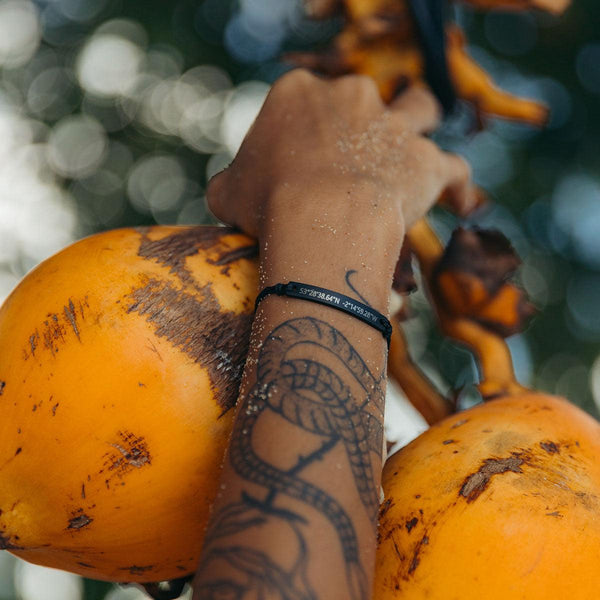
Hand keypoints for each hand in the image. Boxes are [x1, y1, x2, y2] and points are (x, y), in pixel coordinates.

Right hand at [207, 69, 473, 244]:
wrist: (319, 220)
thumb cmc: (267, 204)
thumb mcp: (227, 192)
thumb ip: (232, 182)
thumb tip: (230, 193)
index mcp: (299, 93)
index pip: (306, 101)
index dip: (306, 132)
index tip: (302, 162)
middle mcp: (352, 96)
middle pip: (363, 99)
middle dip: (359, 124)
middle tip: (351, 161)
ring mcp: (395, 125)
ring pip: (420, 108)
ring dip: (418, 125)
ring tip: (414, 151)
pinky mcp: (426, 160)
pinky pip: (454, 171)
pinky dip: (457, 187)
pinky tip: (462, 203)